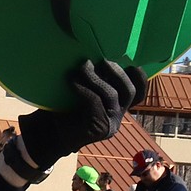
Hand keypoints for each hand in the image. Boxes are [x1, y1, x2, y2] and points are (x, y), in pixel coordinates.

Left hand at [18, 61, 148, 169]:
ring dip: (96, 78)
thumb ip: (98, 80)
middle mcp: (119, 117)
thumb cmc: (65, 110)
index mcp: (119, 107)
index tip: (130, 62)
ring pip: (112, 94)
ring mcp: (110, 124)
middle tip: (102, 61)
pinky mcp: (99, 128)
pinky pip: (95, 102)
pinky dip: (83, 89)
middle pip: (130, 91)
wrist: (50, 135)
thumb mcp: (86, 92)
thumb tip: (97, 56)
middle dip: (117, 72)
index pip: (139, 93)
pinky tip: (72, 81)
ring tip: (83, 67)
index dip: (139, 78)